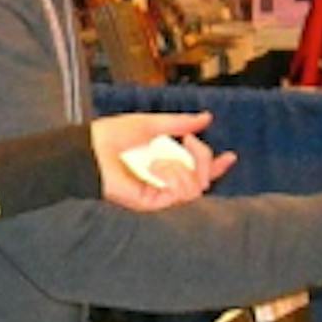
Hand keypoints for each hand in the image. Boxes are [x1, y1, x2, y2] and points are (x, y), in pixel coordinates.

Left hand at [91, 111, 234, 211]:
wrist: (91, 150)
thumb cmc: (112, 137)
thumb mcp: (152, 124)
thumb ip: (180, 123)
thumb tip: (206, 117)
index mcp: (166, 164)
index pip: (198, 172)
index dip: (217, 167)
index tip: (230, 155)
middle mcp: (166, 182)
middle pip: (204, 180)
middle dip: (205, 158)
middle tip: (190, 141)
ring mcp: (160, 194)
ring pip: (196, 189)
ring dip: (184, 167)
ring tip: (162, 157)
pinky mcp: (153, 203)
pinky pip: (180, 195)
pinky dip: (173, 176)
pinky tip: (157, 166)